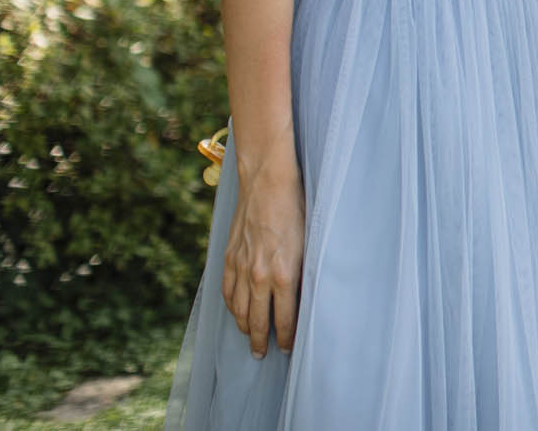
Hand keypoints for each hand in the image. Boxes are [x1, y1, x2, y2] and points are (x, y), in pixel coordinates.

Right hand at [222, 163, 305, 356]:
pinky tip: (237, 313)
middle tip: (263, 355)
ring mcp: (241, 267)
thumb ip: (303, 271)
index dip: (286, 336)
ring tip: (250, 338)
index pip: (284, 318)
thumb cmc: (296, 208)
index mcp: (284, 273)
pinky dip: (232, 307)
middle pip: (258, 320)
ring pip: (240, 310)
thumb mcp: (309, 242)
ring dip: (245, 327)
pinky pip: (228, 292)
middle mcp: (260, 275)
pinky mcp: (229, 258)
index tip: (289, 348)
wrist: (267, 182)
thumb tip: (304, 295)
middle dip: (262, 341)